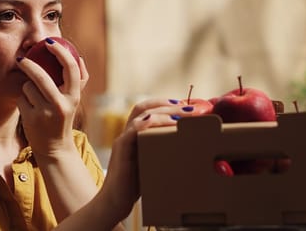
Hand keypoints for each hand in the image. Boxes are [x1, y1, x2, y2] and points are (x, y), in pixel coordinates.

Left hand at [16, 39, 87, 155]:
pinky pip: (21, 99)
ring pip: (28, 87)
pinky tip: (29, 110)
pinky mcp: (31, 119)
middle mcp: (61, 105)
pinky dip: (22, 101)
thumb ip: (79, 80)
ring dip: (27, 89)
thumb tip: (79, 57)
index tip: (49, 42)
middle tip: (22, 59)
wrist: (54, 148)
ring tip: (34, 100)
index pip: (70, 68)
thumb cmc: (63, 117)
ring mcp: (45, 113)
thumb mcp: (74, 100)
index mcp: (74, 97)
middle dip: (28, 64)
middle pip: (41, 76)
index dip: (60, 52)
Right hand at [97, 98, 180, 220]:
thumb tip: (189, 147)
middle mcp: (127, 133)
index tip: (186, 104)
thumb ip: (162, 152)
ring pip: (142, 115)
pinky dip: (150, 124)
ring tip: (184, 114)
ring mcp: (123, 139)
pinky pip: (134, 130)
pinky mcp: (121, 149)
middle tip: (191, 107)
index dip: (165, 103)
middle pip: (145, 107)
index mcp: (134, 134)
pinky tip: (166, 124)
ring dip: (165, 112)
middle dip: (169, 104)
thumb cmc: (135, 184)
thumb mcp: (152, 163)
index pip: (147, 109)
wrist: (114, 201)